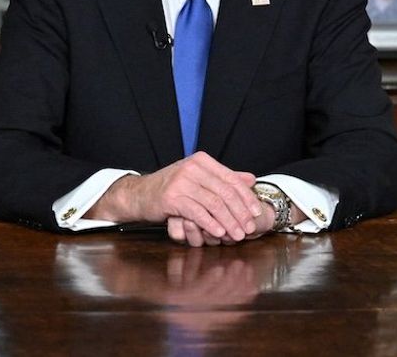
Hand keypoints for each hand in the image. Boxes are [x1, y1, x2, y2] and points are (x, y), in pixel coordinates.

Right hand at [89, 152, 262, 243]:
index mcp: (202, 161)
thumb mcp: (199, 179)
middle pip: (225, 192)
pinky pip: (197, 212)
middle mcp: (192, 168)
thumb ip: (224, 178)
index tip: (257, 213)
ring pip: (213, 203)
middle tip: (249, 228)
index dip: (246, 197)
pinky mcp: (172, 197)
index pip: (231, 179)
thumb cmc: (171, 189)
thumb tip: (250, 179)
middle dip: (240, 212)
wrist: (139, 194)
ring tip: (237, 235)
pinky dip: (210, 223)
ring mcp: (181, 181)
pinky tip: (219, 233)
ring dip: (228, 221)